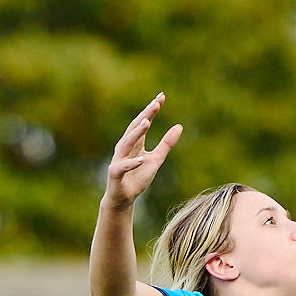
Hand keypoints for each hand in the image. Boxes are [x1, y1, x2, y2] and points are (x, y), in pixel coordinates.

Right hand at [103, 94, 182, 208]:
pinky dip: (132, 163)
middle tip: (155, 103)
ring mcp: (119, 159)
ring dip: (137, 133)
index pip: (143, 121)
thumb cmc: (137, 177)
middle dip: (145, 115)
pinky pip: (123, 166)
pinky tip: (142, 159)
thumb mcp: (156, 159)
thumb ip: (166, 144)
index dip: (152, 110)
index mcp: (135, 142)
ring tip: (147, 122)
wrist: (123, 198)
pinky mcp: (115, 173)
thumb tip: (180, 126)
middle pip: (135, 127)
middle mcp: (124, 147)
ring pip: (126, 143)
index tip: (161, 97)